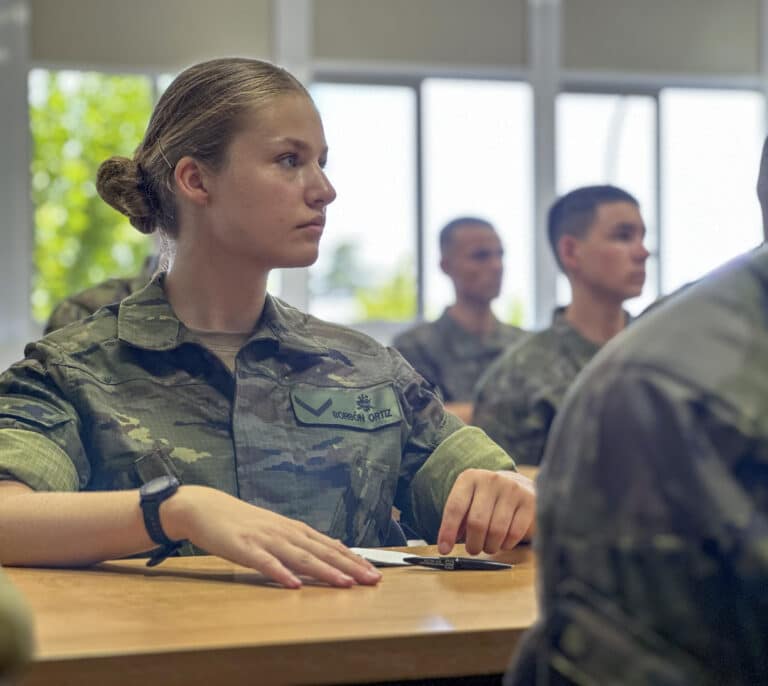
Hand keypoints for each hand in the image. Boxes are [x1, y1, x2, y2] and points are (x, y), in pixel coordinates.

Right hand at [164, 485, 381, 588]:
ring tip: (344, 583)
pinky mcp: (244, 548)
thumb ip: (304, 539)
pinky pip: (265, 563)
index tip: (373, 573)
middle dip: (349, 566)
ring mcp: (266, 539)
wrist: (206, 508)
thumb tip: (334, 546)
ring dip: (324, 571)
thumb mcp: (278, 528)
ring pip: (300, 557)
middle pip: (322, 551)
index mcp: (294, 529)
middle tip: (371, 580)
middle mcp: (285, 532)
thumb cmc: (243, 522)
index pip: (330, 546)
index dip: (353, 559)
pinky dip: (281, 573)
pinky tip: (294, 585)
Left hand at [437, 469, 534, 554]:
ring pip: (496, 530)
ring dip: (490, 546)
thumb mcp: (469, 502)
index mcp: (470, 478)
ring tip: (488, 546)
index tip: (444, 549)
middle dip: (473, 544)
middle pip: (477, 522)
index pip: (455, 507)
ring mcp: (512, 489)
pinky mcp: (529, 501)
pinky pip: (514, 533)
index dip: (448, 531)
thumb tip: (445, 545)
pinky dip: (506, 544)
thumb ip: (457, 521)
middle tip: (473, 549)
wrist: (520, 486)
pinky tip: (503, 541)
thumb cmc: (488, 500)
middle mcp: (491, 480)